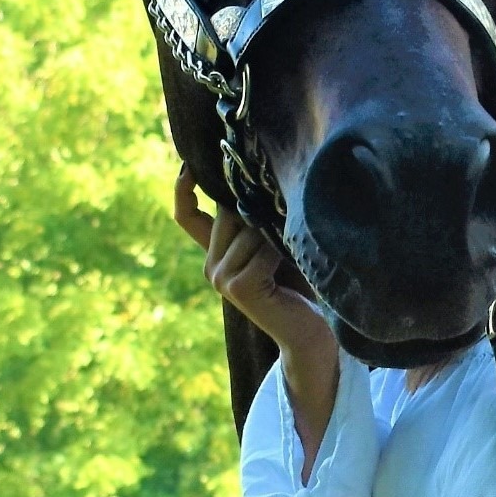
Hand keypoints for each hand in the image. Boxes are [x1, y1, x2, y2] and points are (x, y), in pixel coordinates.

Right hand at [174, 165, 339, 465]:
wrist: (312, 332)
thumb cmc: (302, 282)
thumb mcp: (276, 241)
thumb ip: (257, 219)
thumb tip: (252, 178)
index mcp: (217, 254)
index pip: (188, 216)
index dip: (183, 189)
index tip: (189, 164)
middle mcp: (211, 266)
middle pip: (228, 211)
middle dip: (259, 210)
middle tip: (287, 229)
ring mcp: (220, 278)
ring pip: (248, 228)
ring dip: (276, 234)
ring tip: (293, 254)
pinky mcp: (238, 287)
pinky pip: (261, 249)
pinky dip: (281, 252)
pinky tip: (291, 269)